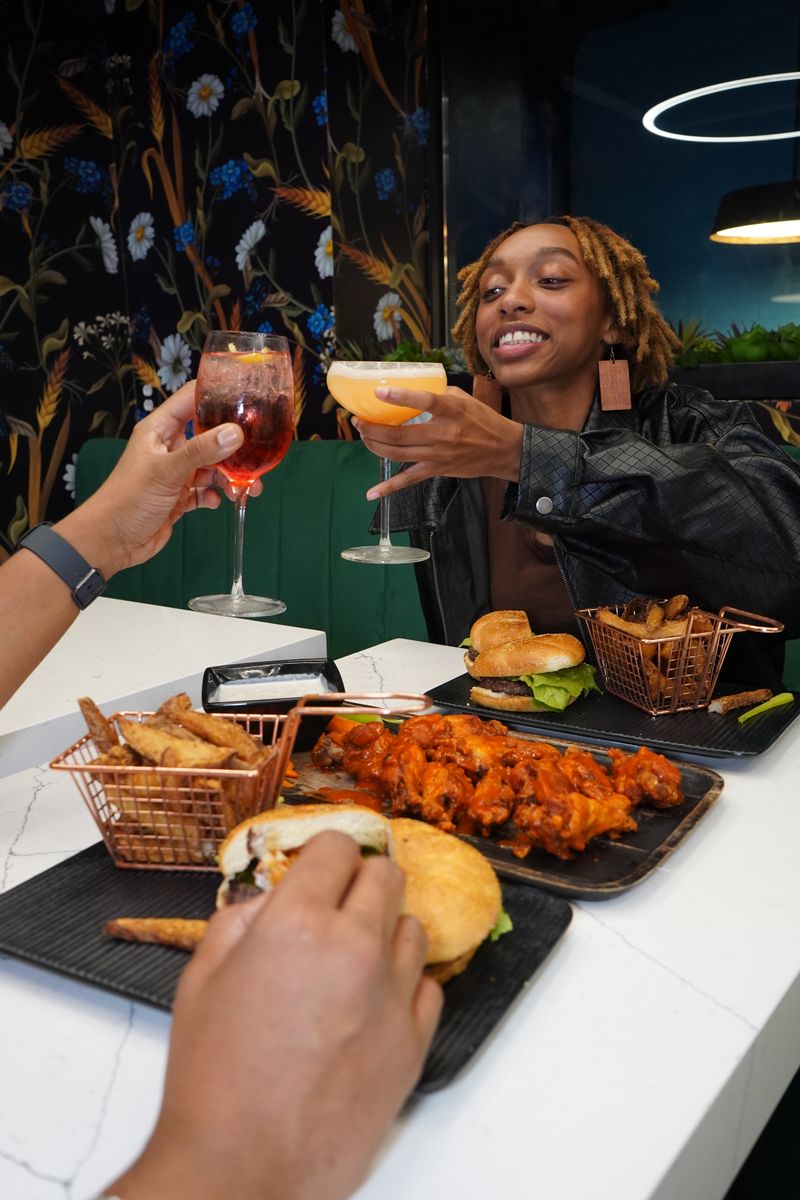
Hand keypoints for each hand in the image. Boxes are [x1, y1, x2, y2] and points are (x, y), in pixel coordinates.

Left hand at [57, 381, 261, 576]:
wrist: (112, 540)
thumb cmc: (128, 498)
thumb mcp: (167, 470)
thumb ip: (202, 451)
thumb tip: (235, 433)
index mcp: (160, 429)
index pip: (191, 399)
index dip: (216, 395)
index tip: (245, 397)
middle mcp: (169, 447)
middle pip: (208, 434)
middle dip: (232, 444)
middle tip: (256, 451)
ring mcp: (176, 472)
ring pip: (212, 465)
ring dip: (229, 476)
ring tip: (247, 487)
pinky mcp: (180, 496)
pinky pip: (205, 490)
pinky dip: (215, 495)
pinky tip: (218, 501)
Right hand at [108, 832, 442, 1199]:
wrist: (242, 1170)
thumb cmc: (212, 1079)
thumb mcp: (201, 979)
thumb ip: (239, 921)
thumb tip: (271, 901)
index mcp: (298, 924)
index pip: (337, 846)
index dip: (324, 853)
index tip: (319, 867)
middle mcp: (356, 948)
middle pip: (385, 875)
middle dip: (358, 881)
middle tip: (336, 906)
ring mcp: (393, 996)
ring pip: (413, 926)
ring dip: (384, 930)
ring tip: (351, 963)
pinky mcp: (415, 1043)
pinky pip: (428, 985)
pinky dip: (403, 984)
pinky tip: (371, 1004)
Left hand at [352, 385, 523, 498]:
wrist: (503, 449)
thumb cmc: (482, 420)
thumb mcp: (463, 399)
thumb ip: (437, 395)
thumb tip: (410, 393)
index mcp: (451, 411)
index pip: (423, 402)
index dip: (399, 397)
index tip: (378, 392)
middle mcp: (443, 434)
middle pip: (399, 434)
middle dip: (373, 428)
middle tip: (359, 420)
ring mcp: (438, 455)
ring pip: (397, 454)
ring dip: (374, 446)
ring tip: (363, 436)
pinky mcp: (437, 470)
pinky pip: (408, 481)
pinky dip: (388, 488)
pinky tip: (371, 493)